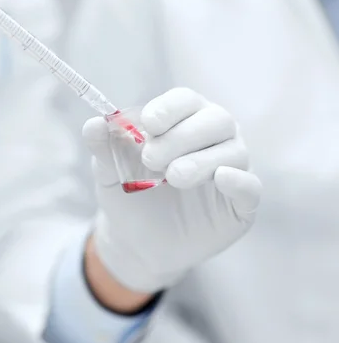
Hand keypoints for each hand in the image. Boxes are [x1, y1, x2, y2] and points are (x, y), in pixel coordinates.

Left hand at [83, 88, 261, 293]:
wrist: (136, 243)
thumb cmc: (127, 196)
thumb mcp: (108, 172)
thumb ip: (104, 148)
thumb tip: (93, 124)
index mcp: (182, 121)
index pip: (186, 100)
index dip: (169, 108)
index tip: (148, 123)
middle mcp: (213, 138)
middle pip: (215, 120)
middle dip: (183, 136)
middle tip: (151, 159)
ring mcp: (230, 169)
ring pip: (233, 151)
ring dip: (201, 160)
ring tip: (172, 177)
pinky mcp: (240, 204)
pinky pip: (250, 187)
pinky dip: (238, 181)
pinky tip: (221, 178)